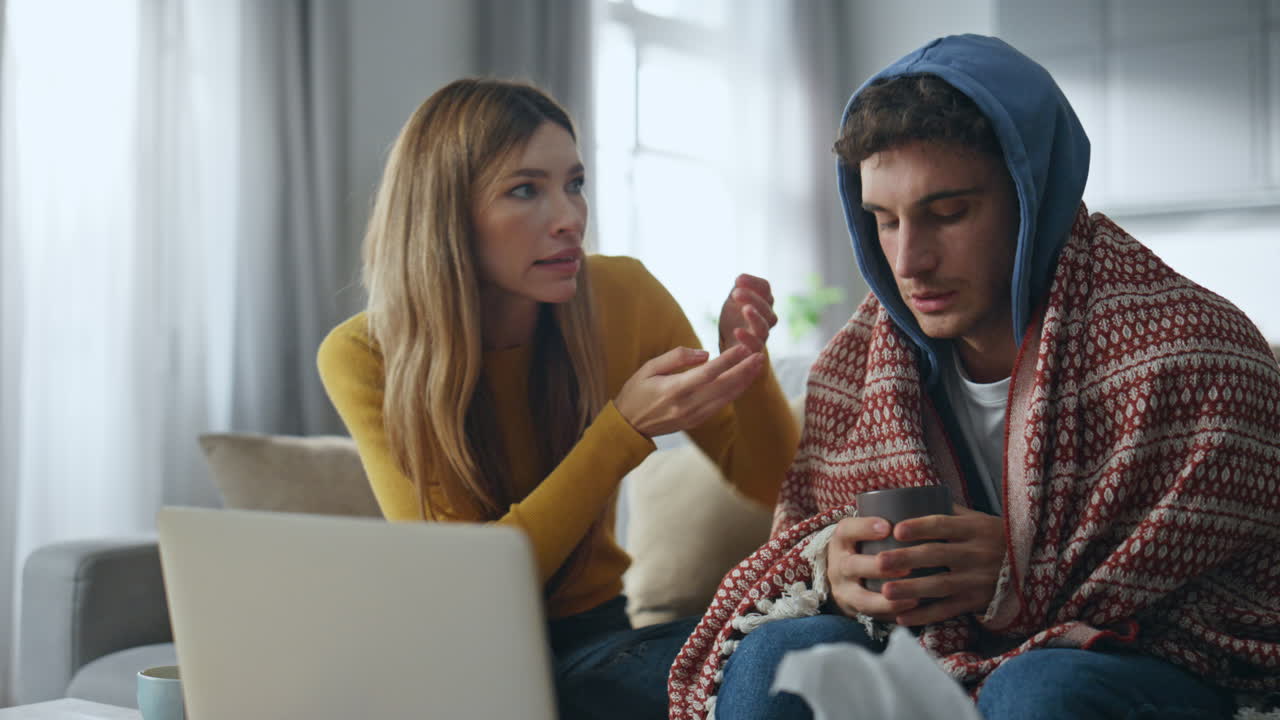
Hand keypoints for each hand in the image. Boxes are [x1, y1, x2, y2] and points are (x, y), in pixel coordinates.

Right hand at [614, 344, 764, 437]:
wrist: (628, 426)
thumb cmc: (635, 392)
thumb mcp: (648, 367)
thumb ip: (676, 357)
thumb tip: (705, 353)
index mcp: (674, 389)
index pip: (708, 373)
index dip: (728, 360)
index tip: (743, 348)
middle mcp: (687, 405)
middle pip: (723, 386)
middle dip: (744, 371)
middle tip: (760, 355)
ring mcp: (693, 416)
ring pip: (726, 397)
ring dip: (744, 382)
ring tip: (758, 366)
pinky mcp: (696, 421)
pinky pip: (720, 405)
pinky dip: (734, 392)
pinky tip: (743, 381)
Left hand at [718, 274, 777, 352]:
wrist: (730, 343)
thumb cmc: (734, 317)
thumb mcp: (734, 300)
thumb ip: (738, 288)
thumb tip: (740, 279)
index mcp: (763, 301)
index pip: (765, 288)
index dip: (753, 283)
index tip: (738, 279)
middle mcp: (767, 317)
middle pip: (766, 305)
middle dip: (752, 297)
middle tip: (735, 293)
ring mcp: (762, 334)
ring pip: (763, 325)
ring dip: (755, 317)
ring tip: (745, 309)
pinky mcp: (755, 349)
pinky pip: (756, 345)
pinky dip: (748, 338)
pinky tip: (737, 331)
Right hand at [825, 516, 919, 621]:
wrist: (846, 576)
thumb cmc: (869, 544)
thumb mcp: (870, 530)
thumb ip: (895, 517)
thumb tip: (942, 501)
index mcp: (843, 538)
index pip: (847, 529)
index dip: (864, 527)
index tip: (886, 526)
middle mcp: (838, 563)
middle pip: (853, 565)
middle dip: (879, 566)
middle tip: (907, 565)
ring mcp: (843, 588)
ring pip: (861, 595)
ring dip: (888, 594)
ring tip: (915, 591)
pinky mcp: (853, 608)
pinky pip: (870, 613)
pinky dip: (891, 610)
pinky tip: (912, 606)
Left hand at [875, 505, 1005, 625]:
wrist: (1032, 567)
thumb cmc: (994, 538)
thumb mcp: (978, 520)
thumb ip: (949, 511)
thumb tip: (910, 497)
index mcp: (975, 528)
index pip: (943, 525)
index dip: (919, 527)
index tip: (896, 530)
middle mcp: (977, 553)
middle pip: (937, 555)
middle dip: (906, 559)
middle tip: (879, 562)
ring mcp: (978, 580)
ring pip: (940, 586)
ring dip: (911, 590)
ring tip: (885, 591)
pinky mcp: (977, 601)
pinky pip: (948, 610)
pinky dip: (925, 615)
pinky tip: (902, 617)